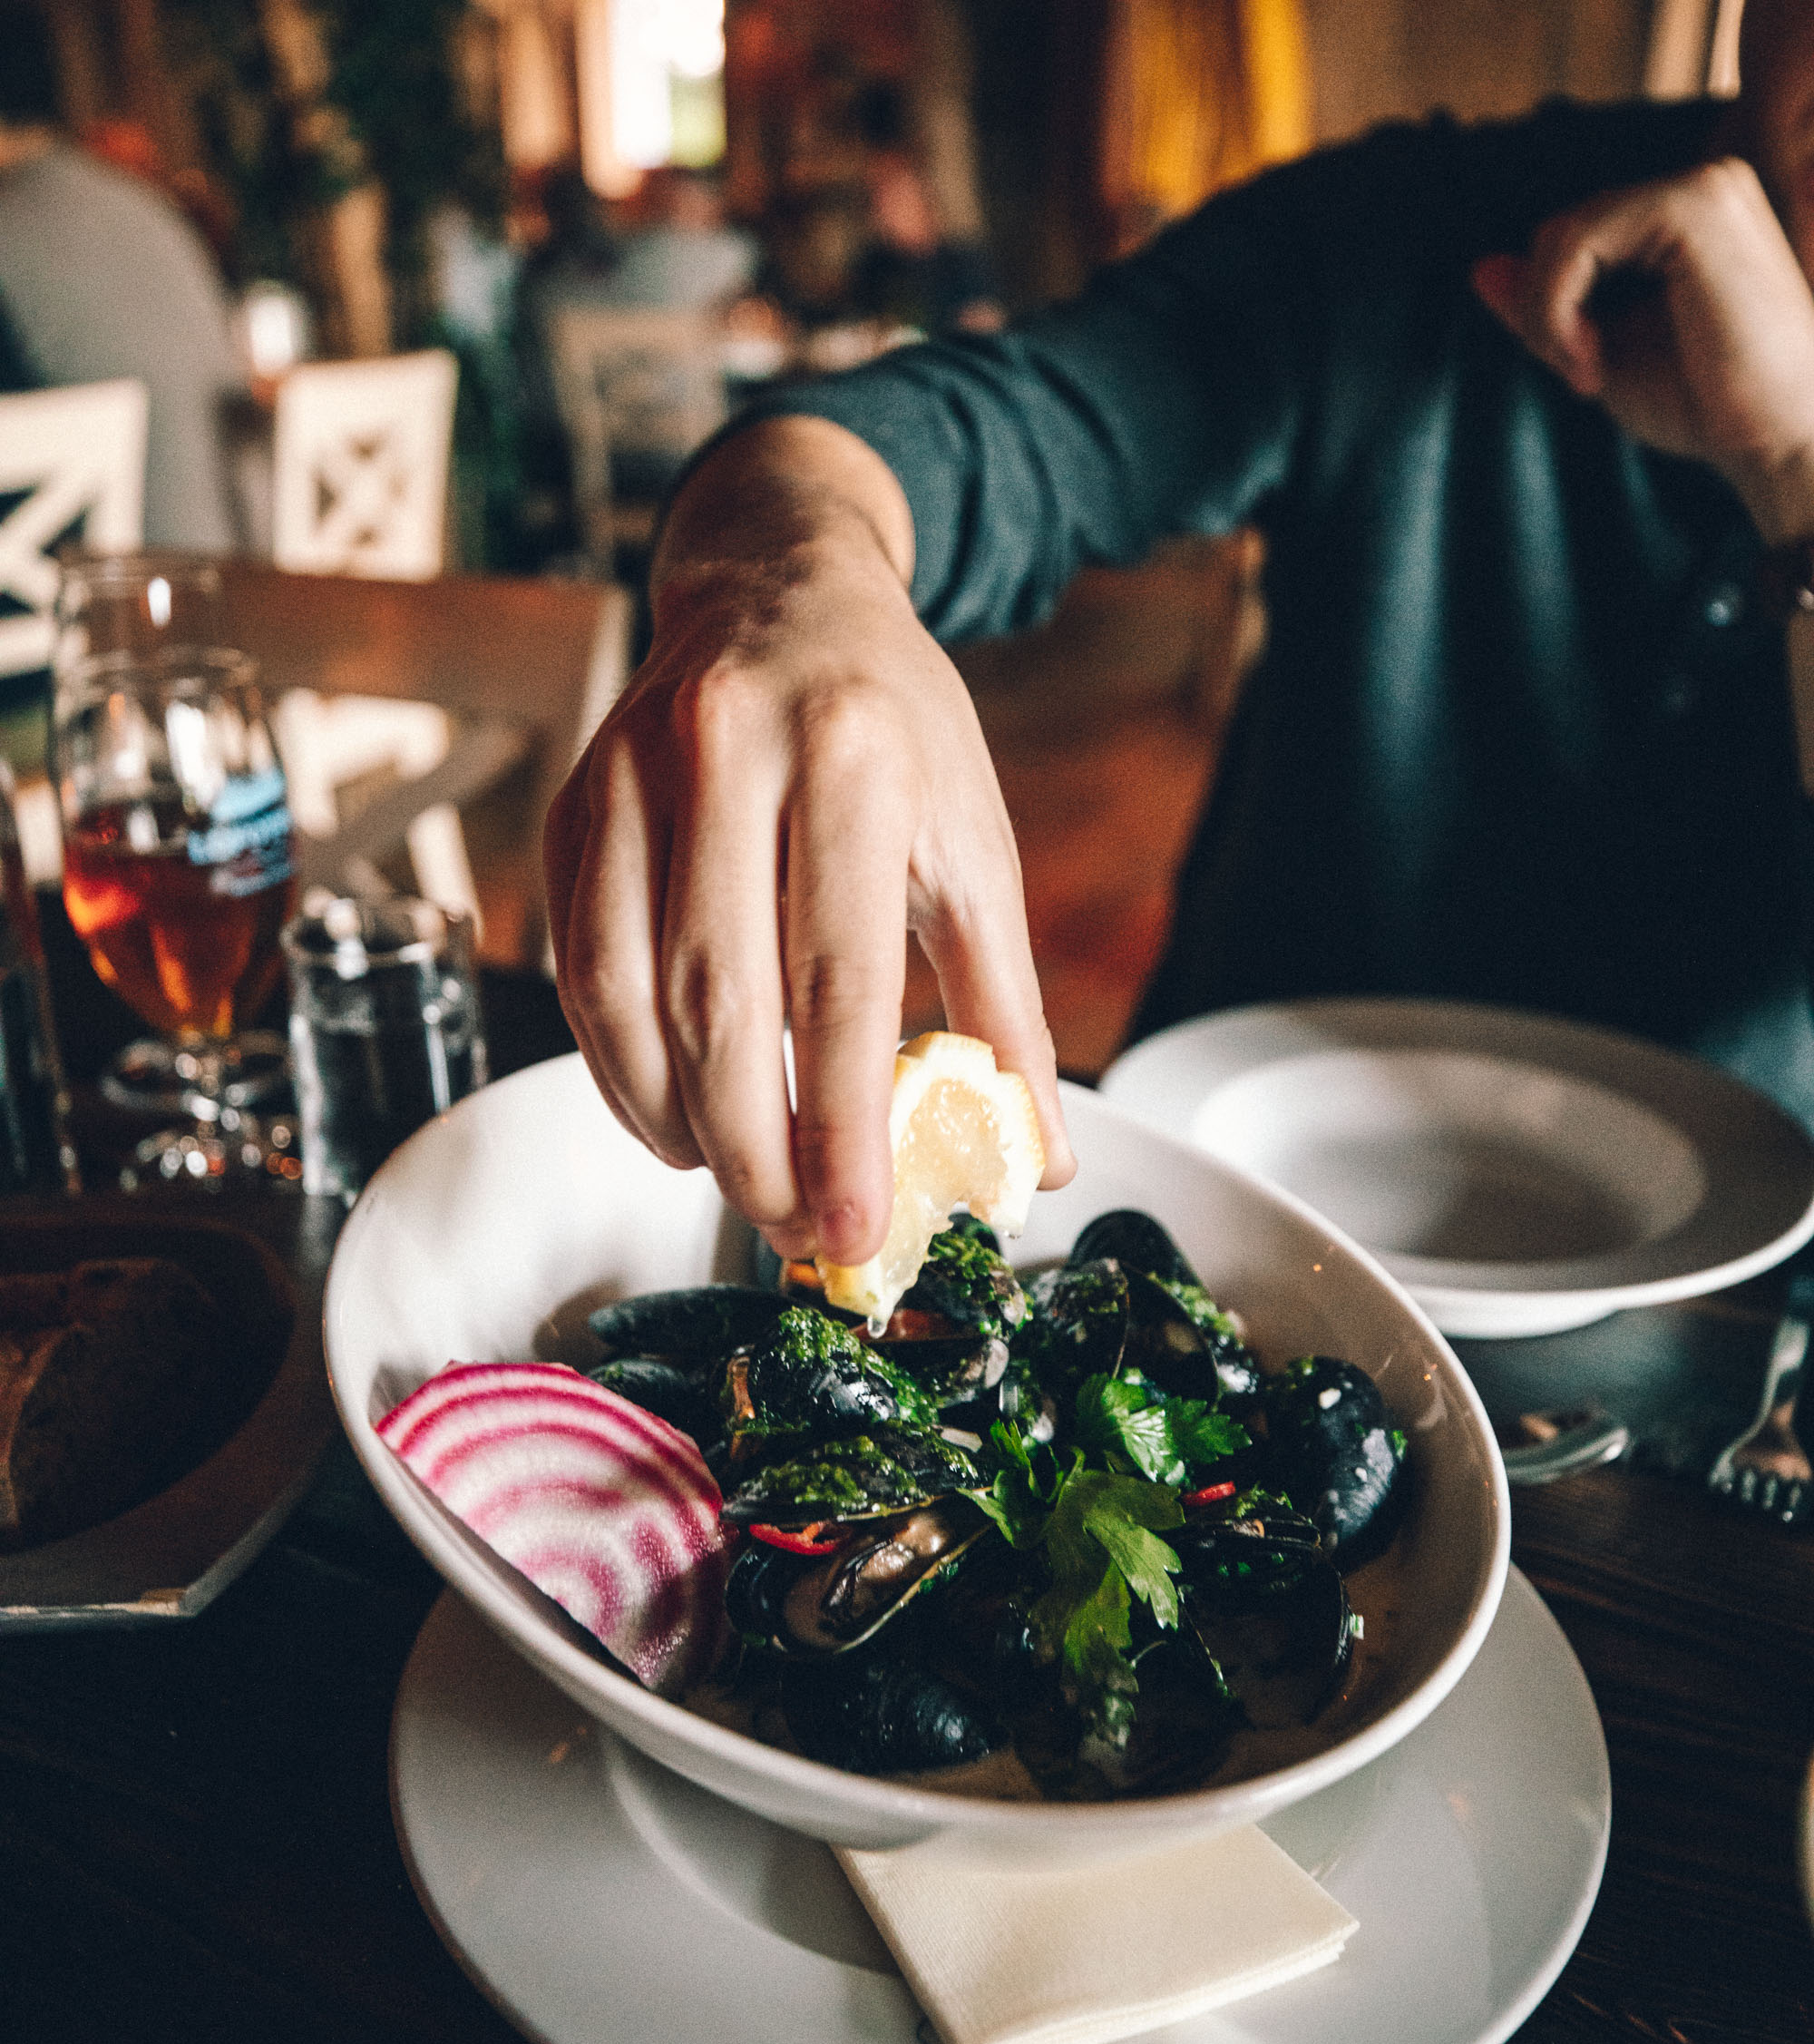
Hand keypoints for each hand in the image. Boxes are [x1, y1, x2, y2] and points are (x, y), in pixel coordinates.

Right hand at [544, 417, 1075, 1266]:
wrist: (776, 587)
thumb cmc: (891, 728)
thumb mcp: (975, 846)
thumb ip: (1005, 1005)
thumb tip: (1039, 1160)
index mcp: (852, 758)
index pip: (838, 981)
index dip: (841, 1125)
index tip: (855, 1231)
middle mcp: (726, 753)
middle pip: (717, 1001)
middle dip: (753, 1149)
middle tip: (795, 1232)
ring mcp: (629, 775)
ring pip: (623, 995)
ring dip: (676, 1120)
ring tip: (738, 1178)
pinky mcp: (571, 807)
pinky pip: (574, 969)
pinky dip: (619, 1068)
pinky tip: (675, 1115)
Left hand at [1471, 157, 1813, 541]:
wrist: (1778, 438)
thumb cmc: (1707, 405)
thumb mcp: (1602, 349)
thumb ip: (1545, 306)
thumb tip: (1479, 268)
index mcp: (1688, 216)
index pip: (1575, 238)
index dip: (1550, 308)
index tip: (1581, 374)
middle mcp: (1702, 185)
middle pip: (1561, 229)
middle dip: (1544, 310)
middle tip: (1581, 377)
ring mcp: (1703, 187)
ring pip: (1562, 233)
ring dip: (1549, 315)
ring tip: (1588, 373)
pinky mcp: (1695, 206)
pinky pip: (1577, 240)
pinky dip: (1559, 308)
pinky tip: (1592, 361)